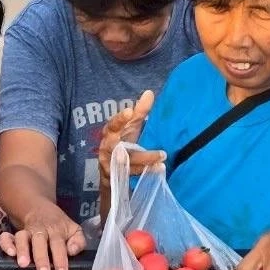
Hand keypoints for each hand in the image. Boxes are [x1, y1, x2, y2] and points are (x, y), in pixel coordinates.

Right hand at [0, 202, 85, 269]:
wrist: (39, 208)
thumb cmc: (59, 226)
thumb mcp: (74, 230)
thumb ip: (78, 241)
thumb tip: (72, 251)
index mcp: (56, 230)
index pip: (59, 244)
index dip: (60, 259)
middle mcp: (40, 230)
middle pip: (40, 242)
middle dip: (41, 258)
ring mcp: (26, 232)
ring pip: (22, 238)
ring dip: (22, 250)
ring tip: (23, 264)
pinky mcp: (13, 234)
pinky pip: (6, 237)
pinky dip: (6, 244)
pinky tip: (9, 253)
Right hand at [96, 92, 163, 222]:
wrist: (110, 172)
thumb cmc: (122, 144)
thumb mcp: (130, 128)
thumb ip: (140, 112)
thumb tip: (149, 93)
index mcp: (109, 133)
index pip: (112, 124)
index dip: (120, 119)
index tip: (130, 112)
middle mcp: (107, 148)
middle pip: (118, 146)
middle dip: (134, 143)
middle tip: (152, 141)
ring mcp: (110, 164)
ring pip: (127, 162)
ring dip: (144, 160)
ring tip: (161, 156)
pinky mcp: (115, 176)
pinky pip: (131, 173)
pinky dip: (145, 171)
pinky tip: (159, 168)